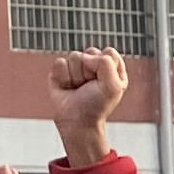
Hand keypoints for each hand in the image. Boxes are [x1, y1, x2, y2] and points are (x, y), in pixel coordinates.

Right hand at [49, 49, 131, 165]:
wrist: (76, 121)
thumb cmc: (96, 106)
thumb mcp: (113, 86)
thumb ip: (106, 64)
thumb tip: (85, 56)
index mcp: (112, 68)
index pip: (109, 52)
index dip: (104, 66)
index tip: (103, 82)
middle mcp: (94, 65)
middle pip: (91, 51)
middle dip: (89, 70)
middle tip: (89, 86)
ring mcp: (77, 67)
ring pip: (74, 56)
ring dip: (76, 76)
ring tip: (78, 88)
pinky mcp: (60, 71)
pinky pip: (60, 63)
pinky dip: (63, 77)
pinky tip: (67, 87)